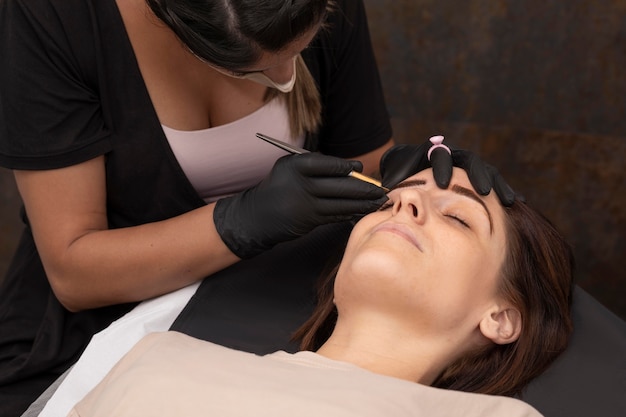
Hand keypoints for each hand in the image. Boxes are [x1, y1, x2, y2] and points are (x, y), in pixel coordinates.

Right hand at [214, 153, 387, 257]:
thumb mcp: (290, 166)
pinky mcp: (310, 221)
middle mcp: (303, 185)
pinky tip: (363, 210)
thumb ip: (316, 164)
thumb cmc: (279, 186)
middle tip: (381, 188)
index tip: (359, 168)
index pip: (329, 165)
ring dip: (364, 203)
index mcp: (297, 166)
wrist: (258, 214)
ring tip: (379, 200)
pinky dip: (351, 212)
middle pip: (341, 186)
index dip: (347, 167)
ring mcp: (307, 205)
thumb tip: (352, 169)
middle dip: (365, 188)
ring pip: (342, 203)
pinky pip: (336, 215)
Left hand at [379, 141, 515, 205]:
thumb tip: (387, 187)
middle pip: (470, 161)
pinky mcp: (476, 177)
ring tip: (508, 200)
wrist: (408, 168)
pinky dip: (504, 189)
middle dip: (477, 175)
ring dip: (497, 184)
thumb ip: (395, 178)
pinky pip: (494, 181)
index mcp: (432, 153)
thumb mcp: (395, 173)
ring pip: (486, 170)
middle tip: (482, 190)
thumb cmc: (400, 174)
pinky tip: (516, 201)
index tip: (441, 183)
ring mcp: (467, 166)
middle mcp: (454, 155)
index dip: (442, 168)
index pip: (440, 156)